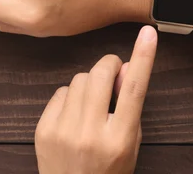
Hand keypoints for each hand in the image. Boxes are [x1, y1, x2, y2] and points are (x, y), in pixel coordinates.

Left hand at [35, 26, 157, 173]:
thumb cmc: (107, 172)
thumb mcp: (130, 145)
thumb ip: (130, 107)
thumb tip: (127, 68)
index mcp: (119, 139)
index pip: (135, 90)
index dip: (143, 58)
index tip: (148, 33)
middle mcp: (91, 134)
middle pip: (100, 75)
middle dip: (109, 66)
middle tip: (113, 73)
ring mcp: (64, 131)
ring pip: (78, 79)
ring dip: (88, 84)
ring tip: (91, 106)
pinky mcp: (44, 130)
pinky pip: (60, 92)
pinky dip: (69, 98)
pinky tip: (73, 116)